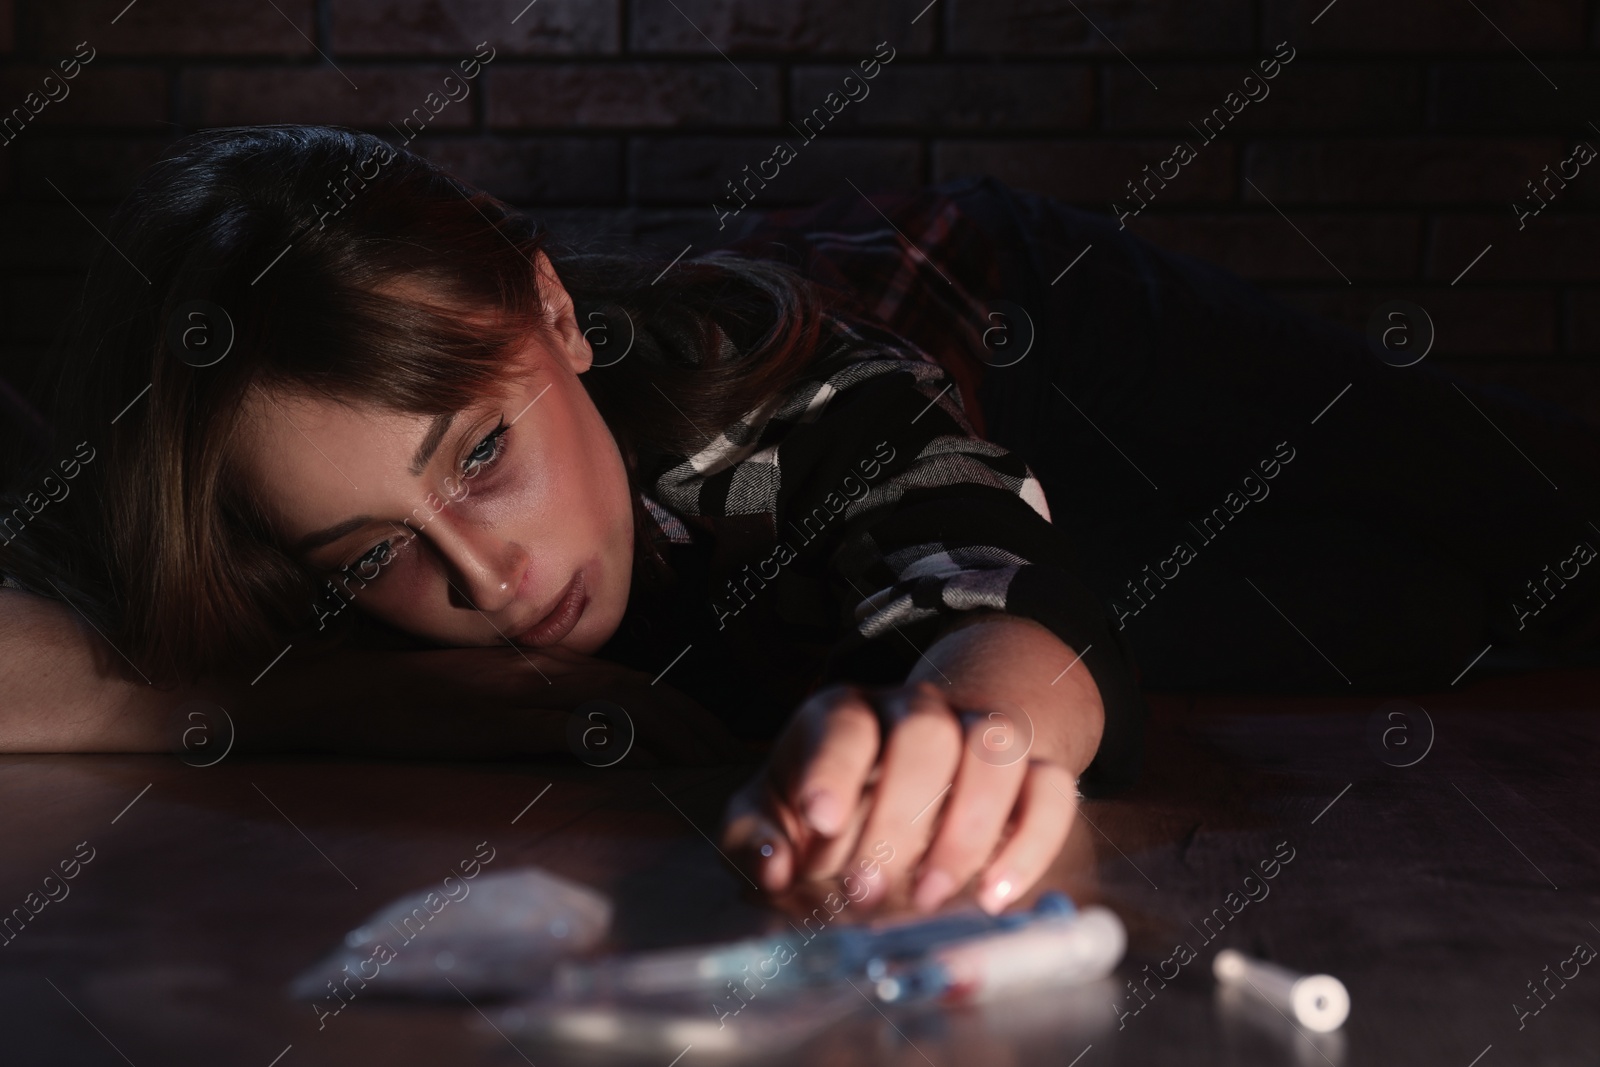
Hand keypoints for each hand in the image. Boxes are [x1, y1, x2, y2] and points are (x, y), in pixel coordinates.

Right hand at [217, 644, 748, 764]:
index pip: (639, 684)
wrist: (335, 694)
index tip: (728, 742)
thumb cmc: (407, 703)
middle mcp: (545, 671)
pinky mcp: (493, 719)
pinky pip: (567, 729)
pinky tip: (645, 766)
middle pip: (646, 692)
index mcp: (547, 667)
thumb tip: (593, 744)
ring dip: (677, 735)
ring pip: (621, 705)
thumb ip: (536, 714)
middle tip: (746, 759)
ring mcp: (522, 693)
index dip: (690, 711)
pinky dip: (613, 745)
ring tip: (717, 767)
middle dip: (702, 726)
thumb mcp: (484, 701)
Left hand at [719, 679, 1085, 913]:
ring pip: (996, 746)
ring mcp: (978, 735)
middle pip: (925, 733)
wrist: (893, 793)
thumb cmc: (821, 813)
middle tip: (867, 890)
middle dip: (899, 816)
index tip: (821, 822)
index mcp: (845, 714)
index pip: (846, 723)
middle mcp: (916, 711)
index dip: (835, 769)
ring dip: (968, 827)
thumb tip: (773, 866)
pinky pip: (1053, 787)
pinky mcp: (1030, 775)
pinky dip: (1033, 841)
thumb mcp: (770, 820)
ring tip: (931, 896)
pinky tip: (997, 896)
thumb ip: (755, 840)